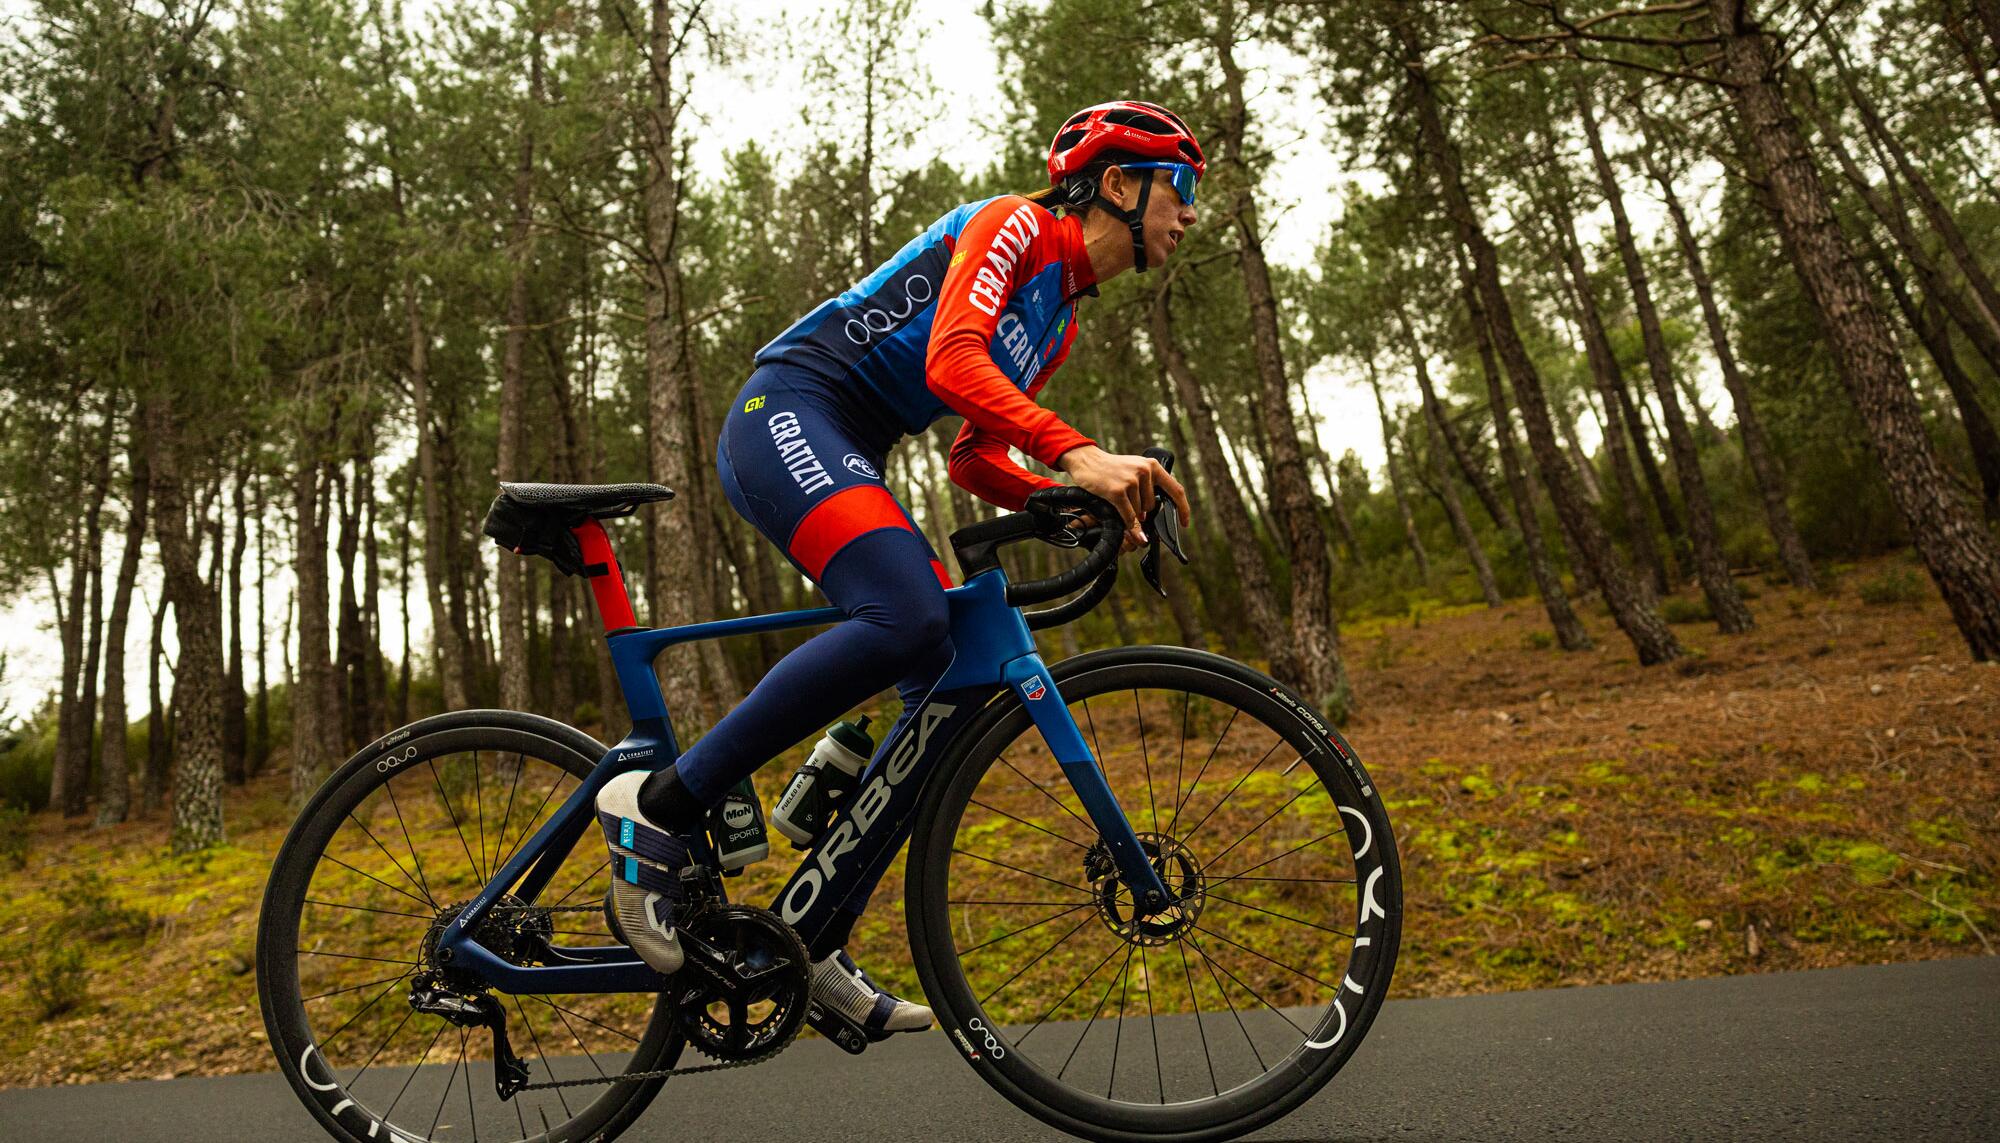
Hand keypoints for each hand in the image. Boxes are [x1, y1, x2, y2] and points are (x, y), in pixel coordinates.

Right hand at [1055, 445, 1191, 549]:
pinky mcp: (1117, 491)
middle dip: (1142, 511)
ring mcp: (1131, 481)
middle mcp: (1145, 471)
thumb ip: (1148, 486)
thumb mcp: (1135, 470)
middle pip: (1152, 506)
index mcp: (1153, 466)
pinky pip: (1128, 516)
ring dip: (1130, 512)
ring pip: (1139, 512)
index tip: (1185, 523)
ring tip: (1117, 498)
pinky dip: (1128, 525)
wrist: (1087, 460)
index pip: (1176, 490)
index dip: (1183, 509)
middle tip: (1128, 501)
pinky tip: (1127, 527)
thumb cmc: (1111, 468)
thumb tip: (1153, 513)